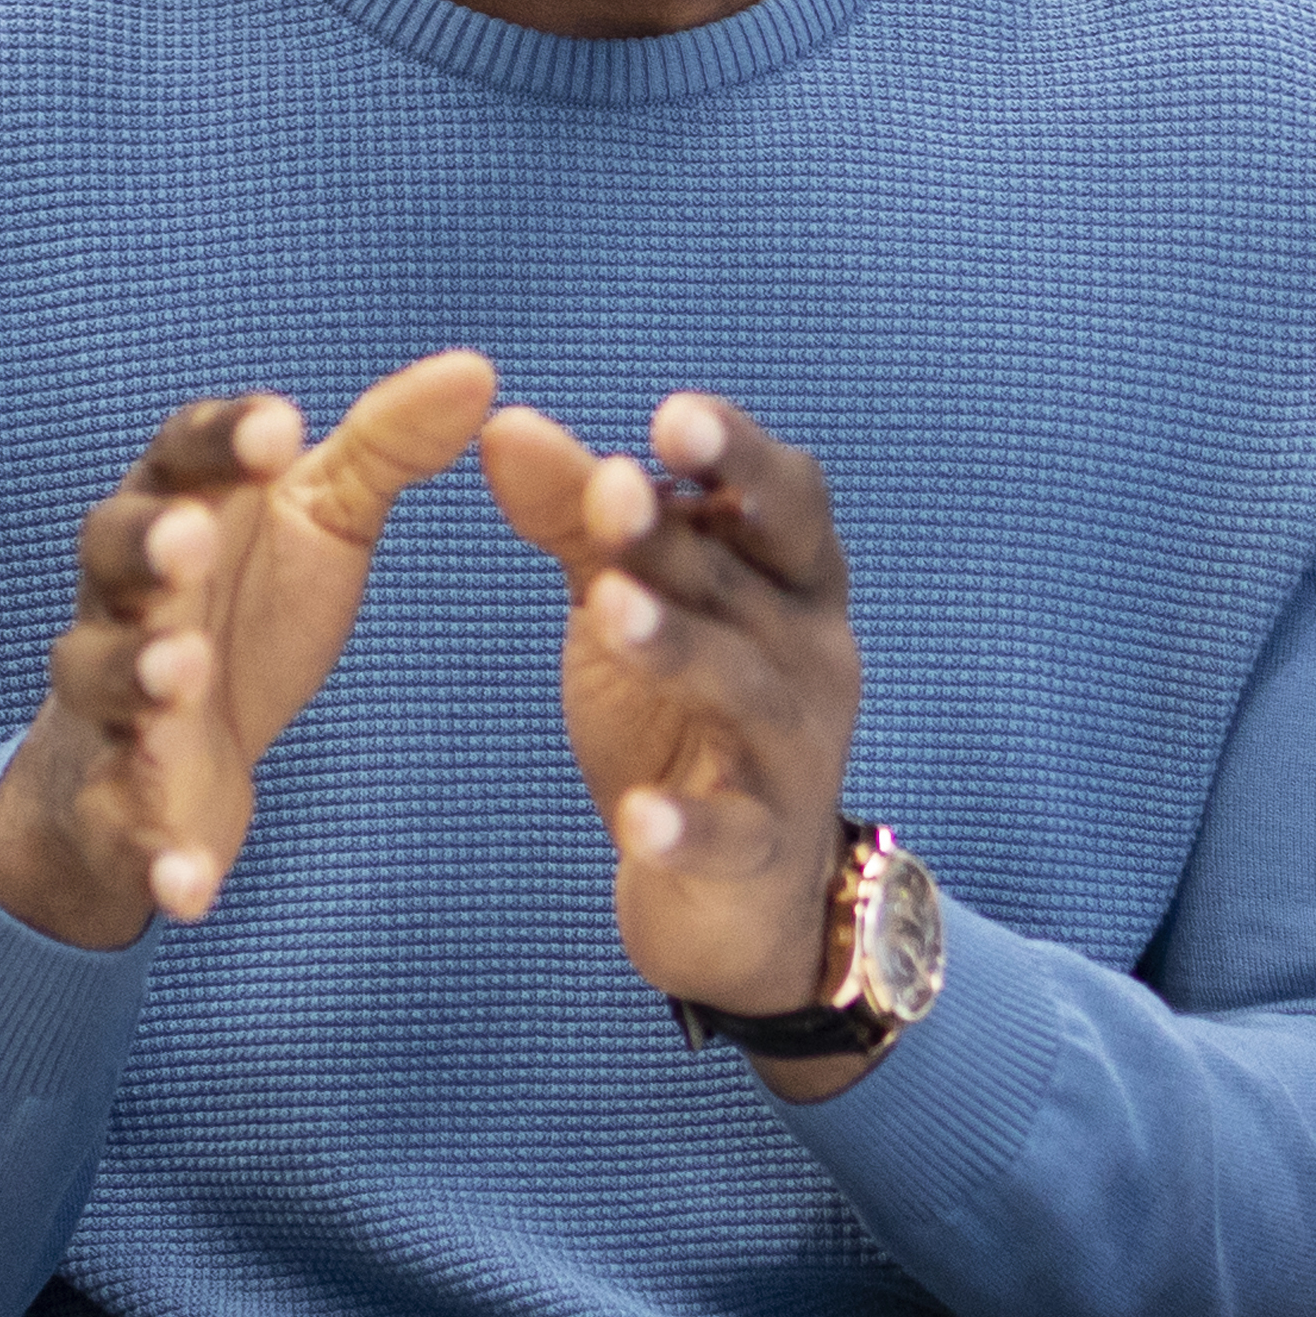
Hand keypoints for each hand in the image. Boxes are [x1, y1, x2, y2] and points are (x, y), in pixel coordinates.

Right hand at [0, 359, 500, 948]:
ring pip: (104, 677)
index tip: (286, 429)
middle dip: (149, 546)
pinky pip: (126, 827)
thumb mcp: (320, 524)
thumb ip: (386, 451)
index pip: (182, 456)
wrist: (164, 751)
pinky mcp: (122, 802)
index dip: (224, 441)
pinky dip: (155, 856)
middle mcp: (124, 597)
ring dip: (140, 674)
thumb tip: (476, 369)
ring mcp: (113, 701)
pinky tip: (190, 888)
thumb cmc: (243, 606)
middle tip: (195, 539)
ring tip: (185, 672)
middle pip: (111, 554)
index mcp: (178, 512)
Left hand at [483, 388, 869, 1044]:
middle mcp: (810, 656)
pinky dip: (687, 825)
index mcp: (792, 583)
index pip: (788, 499)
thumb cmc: (685, 718)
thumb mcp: (629, 606)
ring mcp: (793, 754)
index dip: (738, 455)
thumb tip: (505, 423)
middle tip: (612, 489)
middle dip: (684, 536)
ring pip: (743, 690)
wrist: (738, 897)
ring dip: (679, 646)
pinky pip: (729, 833)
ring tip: (609, 611)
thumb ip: (580, 521)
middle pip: (753, 583)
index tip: (670, 419)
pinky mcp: (759, 848)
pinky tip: (637, 820)